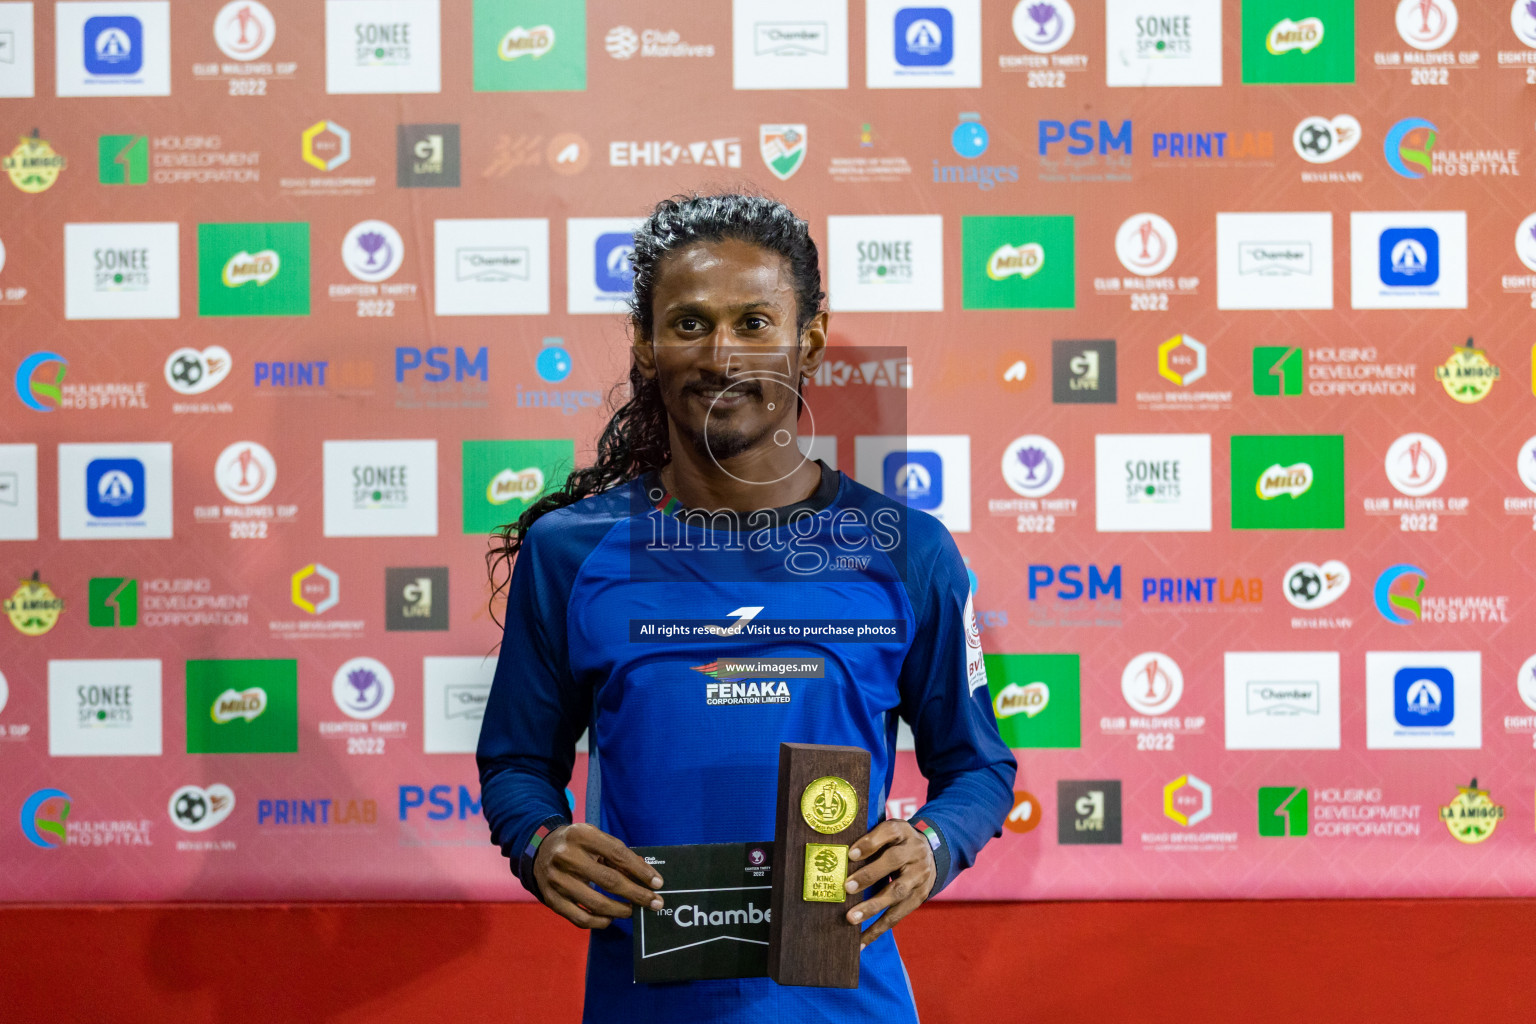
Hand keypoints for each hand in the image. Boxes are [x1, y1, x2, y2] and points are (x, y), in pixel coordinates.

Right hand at [533, 823, 664, 929]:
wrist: (540, 849)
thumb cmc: (577, 844)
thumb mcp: (595, 839)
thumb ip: (618, 854)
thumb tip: (646, 876)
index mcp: (581, 835)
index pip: (618, 854)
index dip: (640, 871)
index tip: (657, 883)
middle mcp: (566, 856)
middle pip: (609, 880)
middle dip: (637, 894)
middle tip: (655, 903)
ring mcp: (556, 880)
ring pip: (596, 903)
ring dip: (620, 910)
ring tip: (633, 911)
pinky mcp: (551, 899)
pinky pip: (579, 917)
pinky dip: (599, 922)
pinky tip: (610, 918)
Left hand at [841, 819, 935, 949]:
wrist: (932, 853)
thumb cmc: (897, 842)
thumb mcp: (888, 832)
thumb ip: (870, 839)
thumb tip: (837, 855)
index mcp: (903, 831)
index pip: (888, 832)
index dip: (870, 843)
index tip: (850, 854)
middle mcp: (915, 852)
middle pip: (893, 861)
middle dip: (869, 875)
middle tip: (847, 887)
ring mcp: (919, 876)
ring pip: (897, 892)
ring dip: (873, 907)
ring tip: (851, 918)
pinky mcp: (919, 897)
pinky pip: (898, 915)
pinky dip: (878, 929)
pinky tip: (861, 940)